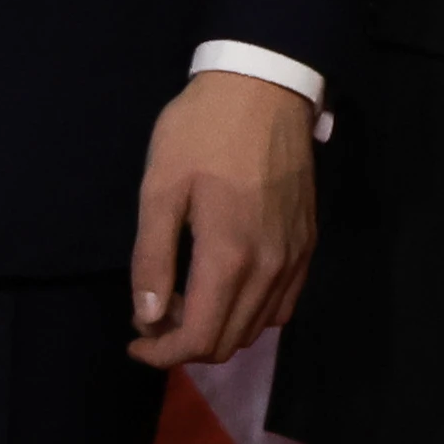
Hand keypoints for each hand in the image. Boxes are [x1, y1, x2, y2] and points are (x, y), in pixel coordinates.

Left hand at [131, 69, 317, 370]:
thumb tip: (147, 317)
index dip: (162, 353)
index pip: (199, 337)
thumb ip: (152, 259)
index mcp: (229, 256)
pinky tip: (229, 285)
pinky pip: (285, 301)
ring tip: (186, 299)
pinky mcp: (308, 242)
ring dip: (219, 327)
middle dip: (185, 344)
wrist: (265, 89)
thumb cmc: (201, 133)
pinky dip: (253, 311)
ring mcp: (295, 256)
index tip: (134, 342)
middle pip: (231, 340)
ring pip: (260, 326)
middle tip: (153, 316)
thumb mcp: (159, 190)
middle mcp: (270, 267)